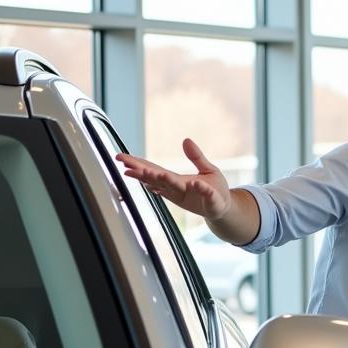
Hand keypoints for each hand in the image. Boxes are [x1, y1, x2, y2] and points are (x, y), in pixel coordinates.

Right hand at [117, 138, 231, 221]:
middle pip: (156, 179)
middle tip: (124, 167)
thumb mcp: (206, 169)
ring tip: (149, 174)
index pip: (153, 170)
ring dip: (162, 181)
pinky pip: (204, 193)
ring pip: (173, 188)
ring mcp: (191, 196)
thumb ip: (196, 157)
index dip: (137, 165)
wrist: (226, 207)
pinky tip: (192, 184)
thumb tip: (186, 140)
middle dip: (141, 173)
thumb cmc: (215, 189)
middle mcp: (179, 189)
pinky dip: (199, 189)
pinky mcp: (207, 201)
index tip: (121, 159)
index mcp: (176, 180)